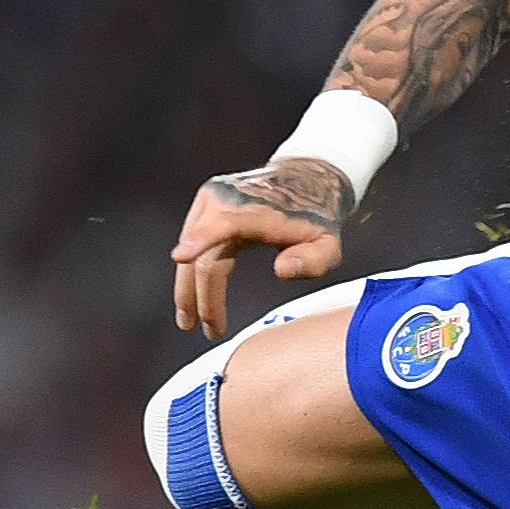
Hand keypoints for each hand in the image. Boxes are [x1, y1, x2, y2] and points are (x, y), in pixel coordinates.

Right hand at [170, 157, 351, 338]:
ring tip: (190, 321)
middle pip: (205, 252)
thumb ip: (314, 261)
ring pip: (192, 248)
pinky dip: (191, 268)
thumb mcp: (328, 244)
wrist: (307, 178)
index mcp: (259, 209)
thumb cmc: (317, 218)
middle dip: (200, 295)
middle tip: (207, 330)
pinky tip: (193, 294)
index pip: (227, 225)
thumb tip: (281, 270)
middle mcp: (229, 198)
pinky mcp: (207, 200)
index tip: (182, 257)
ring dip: (188, 287)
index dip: (203, 240)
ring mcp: (214, 197)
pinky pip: (193, 239)